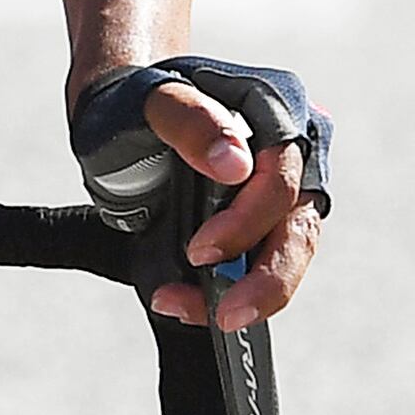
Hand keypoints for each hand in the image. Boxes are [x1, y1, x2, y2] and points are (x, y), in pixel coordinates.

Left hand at [71, 55, 329, 331]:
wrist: (116, 115)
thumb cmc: (133, 101)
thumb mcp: (146, 102)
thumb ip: (188, 120)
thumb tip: (236, 164)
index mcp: (275, 115)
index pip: (282, 180)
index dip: (248, 223)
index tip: (199, 252)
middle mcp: (290, 158)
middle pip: (298, 230)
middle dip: (264, 280)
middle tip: (224, 314)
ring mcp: (278, 195)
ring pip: (285, 257)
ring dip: (244, 293)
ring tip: (184, 307)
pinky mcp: (259, 226)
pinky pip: (257, 266)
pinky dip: (225, 290)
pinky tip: (184, 300)